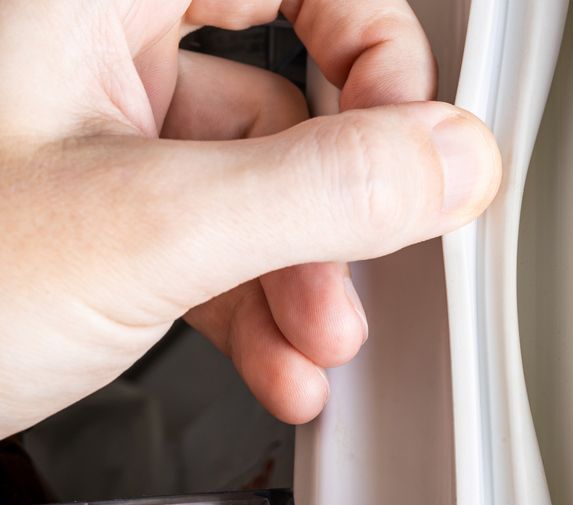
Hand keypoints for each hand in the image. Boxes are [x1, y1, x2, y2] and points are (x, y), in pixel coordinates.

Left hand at [0, 0, 500, 436]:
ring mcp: (92, 135)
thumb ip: (320, 188)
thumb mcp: (142, 231)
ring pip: (251, 179)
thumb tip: (452, 159)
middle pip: (285, 80)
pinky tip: (276, 363)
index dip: (376, 44)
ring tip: (318, 345)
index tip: (412, 139)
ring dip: (304, 271)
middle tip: (374, 253)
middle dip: (340, 194)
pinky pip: (208, 238)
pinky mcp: (93, 214)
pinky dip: (255, 303)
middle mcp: (89, 46)